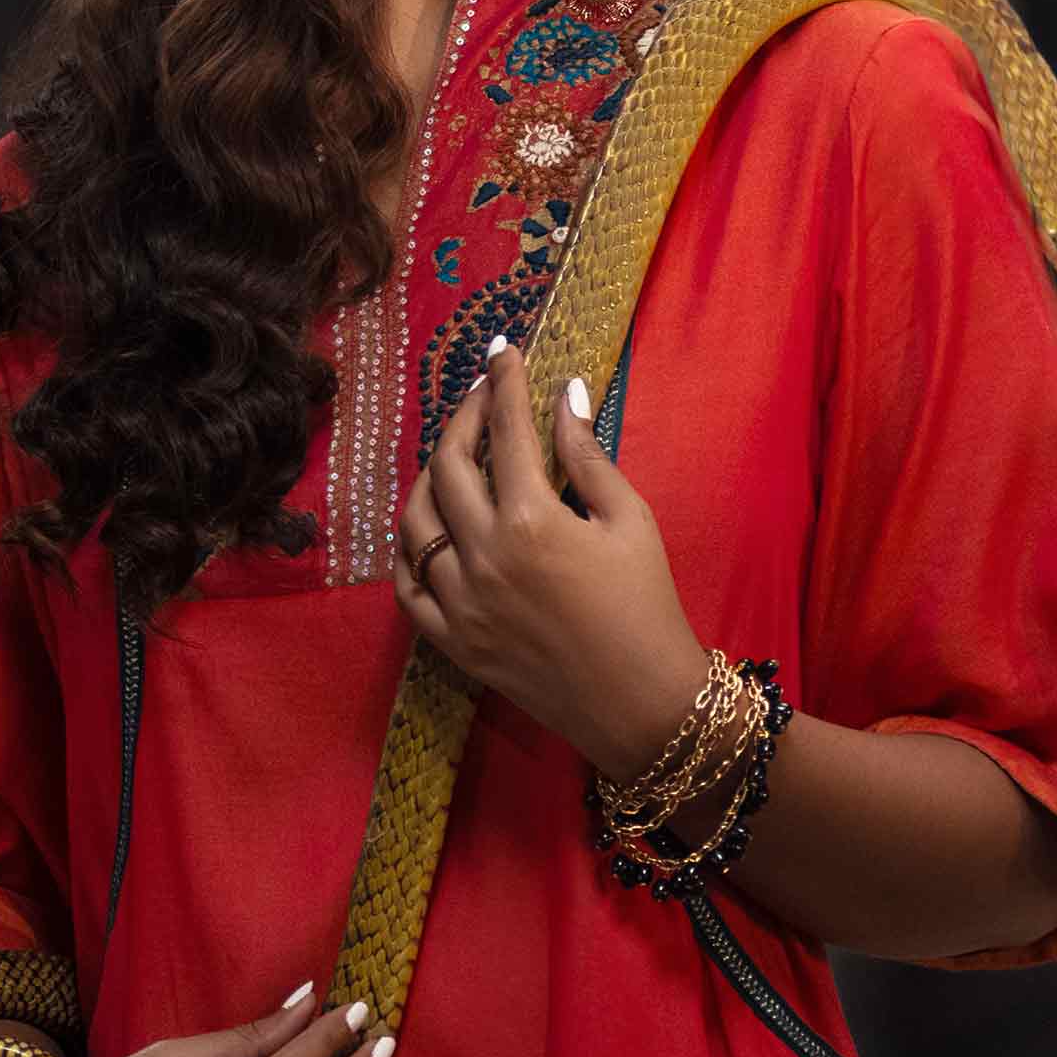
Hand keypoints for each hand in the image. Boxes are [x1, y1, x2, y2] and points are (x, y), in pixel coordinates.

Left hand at [401, 338, 712, 773]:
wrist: (641, 704)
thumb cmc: (648, 606)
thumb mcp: (631, 522)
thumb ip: (588, 456)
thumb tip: (565, 393)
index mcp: (533, 521)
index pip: (506, 431)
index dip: (504, 382)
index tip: (503, 352)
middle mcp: (484, 557)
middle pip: (449, 465)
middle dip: (464, 418)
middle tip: (483, 398)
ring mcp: (459, 602)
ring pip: (415, 522)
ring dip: (428, 478)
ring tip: (453, 460)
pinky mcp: (452, 641)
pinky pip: (408, 585)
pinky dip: (412, 550)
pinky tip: (432, 529)